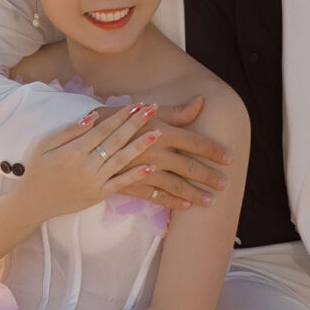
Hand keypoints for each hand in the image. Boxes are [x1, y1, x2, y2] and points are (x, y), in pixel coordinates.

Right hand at [19, 104, 165, 217]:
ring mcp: (95, 181)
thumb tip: (91, 117)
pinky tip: (151, 166)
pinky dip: (136, 175)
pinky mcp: (99, 195)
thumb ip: (68, 131)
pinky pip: (120, 184)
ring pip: (122, 160)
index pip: (102, 129)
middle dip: (134, 124)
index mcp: (73, 151)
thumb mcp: (45, 145)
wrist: (34, 202)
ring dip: (141, 145)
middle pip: (116, 140)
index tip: (134, 104)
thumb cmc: (38, 170)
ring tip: (157, 132)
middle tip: (151, 109)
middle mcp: (86, 165)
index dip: (120, 116)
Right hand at [98, 94, 232, 211]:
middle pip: (189, 166)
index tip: (229, 158)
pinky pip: (155, 196)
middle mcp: (155, 152)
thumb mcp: (143, 111)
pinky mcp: (129, 185)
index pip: (195, 142)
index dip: (214, 150)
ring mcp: (142, 170)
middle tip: (226, 183)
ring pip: (175, 185)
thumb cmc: (114, 119)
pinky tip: (184, 207)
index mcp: (160, 131)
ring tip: (211, 201)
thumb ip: (174, 112)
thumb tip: (200, 103)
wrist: (80, 138)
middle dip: (209, 176)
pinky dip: (171, 202)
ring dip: (195, 194)